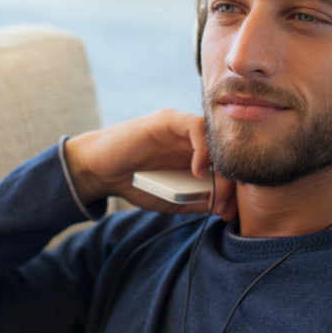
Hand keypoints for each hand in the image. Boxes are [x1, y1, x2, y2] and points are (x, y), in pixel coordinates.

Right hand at [64, 109, 236, 220]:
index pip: (225, 165)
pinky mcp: (167, 120)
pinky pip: (196, 126)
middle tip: (225, 206)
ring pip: (215, 139)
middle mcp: (191, 138)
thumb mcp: (172, 200)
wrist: (99, 172)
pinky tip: (198, 171)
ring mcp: (180, 127)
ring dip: (221, 167)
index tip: (227, 212)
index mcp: (195, 155)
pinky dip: (203, 148)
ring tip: (216, 192)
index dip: (232, 189)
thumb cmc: (135, 183)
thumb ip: (196, 201)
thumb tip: (224, 206)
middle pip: (224, 153)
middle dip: (230, 182)